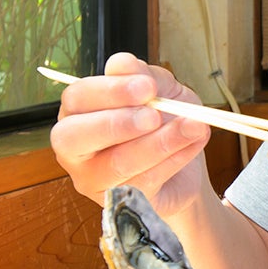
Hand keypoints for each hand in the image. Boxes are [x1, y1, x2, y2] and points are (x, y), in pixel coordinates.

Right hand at [47, 53, 212, 211]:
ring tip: (193, 127)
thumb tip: (122, 64)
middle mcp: (75, 149)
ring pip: (116, 163)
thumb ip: (143, 76)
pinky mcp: (118, 204)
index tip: (147, 87)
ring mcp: (92, 180)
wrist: (187, 165)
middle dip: (117, 124)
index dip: (110, 91)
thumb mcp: (162, 90)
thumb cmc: (165, 123)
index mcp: (78, 112)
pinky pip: (142, 184)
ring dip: (159, 143)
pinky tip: (191, 146)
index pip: (78, 98)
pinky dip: (172, 161)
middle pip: (74, 136)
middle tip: (155, 116)